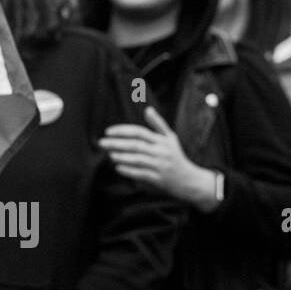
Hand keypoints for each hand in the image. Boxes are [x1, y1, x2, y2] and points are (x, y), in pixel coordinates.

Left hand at [101, 107, 217, 208]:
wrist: (189, 180)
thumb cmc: (175, 156)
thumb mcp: (170, 138)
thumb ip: (158, 124)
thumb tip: (148, 109)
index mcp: (162, 141)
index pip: (139, 132)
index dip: (123, 131)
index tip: (108, 131)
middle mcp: (160, 152)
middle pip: (136, 145)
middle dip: (117, 143)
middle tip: (101, 142)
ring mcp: (160, 166)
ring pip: (138, 160)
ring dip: (121, 157)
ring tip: (109, 155)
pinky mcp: (158, 179)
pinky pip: (141, 174)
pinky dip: (129, 171)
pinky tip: (117, 168)